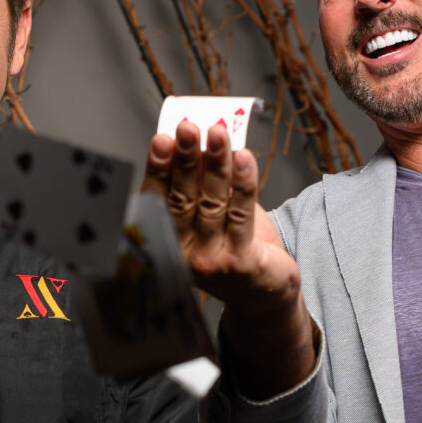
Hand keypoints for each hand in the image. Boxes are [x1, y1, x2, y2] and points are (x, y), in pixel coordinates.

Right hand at [142, 121, 315, 396]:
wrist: (263, 294)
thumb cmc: (233, 246)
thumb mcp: (211, 215)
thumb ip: (202, 185)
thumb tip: (201, 143)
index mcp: (168, 238)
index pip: (158, 198)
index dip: (159, 167)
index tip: (163, 138)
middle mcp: (182, 252)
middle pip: (182, 198)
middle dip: (185, 158)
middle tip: (187, 128)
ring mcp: (210, 260)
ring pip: (212, 202)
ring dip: (216, 163)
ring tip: (218, 133)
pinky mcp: (240, 262)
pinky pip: (241, 215)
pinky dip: (243, 184)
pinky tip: (244, 159)